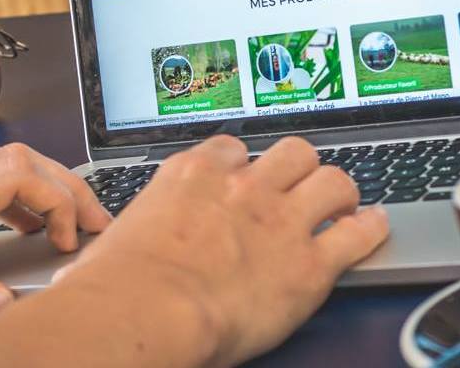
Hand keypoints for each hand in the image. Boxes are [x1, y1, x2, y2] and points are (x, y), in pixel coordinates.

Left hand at [0, 143, 111, 341]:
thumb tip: (4, 299)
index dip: (58, 197)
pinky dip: (13, 192)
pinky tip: (16, 222)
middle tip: (97, 225)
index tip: (73, 239)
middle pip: (17, 159)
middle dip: (66, 185)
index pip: (14, 173)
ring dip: (42, 186)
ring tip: (68, 226)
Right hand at [56, 136, 388, 367]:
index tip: (247, 176)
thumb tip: (87, 268)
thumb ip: (123, 241)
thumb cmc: (119, 287)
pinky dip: (370, 228)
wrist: (148, 311)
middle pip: (293, 151)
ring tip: (343, 203)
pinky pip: (357, 231)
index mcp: (193, 176)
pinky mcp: (309, 264)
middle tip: (301, 187)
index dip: (246, 163)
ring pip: (333, 179)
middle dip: (300, 167)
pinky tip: (373, 227)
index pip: (233, 148)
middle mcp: (242, 188)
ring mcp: (280, 221)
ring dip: (339, 190)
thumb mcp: (113, 243)